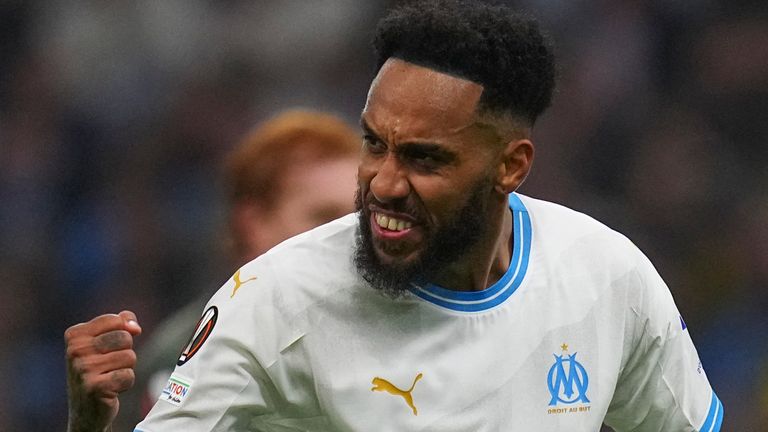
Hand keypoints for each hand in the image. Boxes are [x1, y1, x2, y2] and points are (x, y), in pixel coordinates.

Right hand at [65, 311, 141, 431]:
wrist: (86, 408)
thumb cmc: (98, 369)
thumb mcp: (104, 340)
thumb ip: (121, 323)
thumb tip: (134, 327)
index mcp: (75, 335)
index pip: (116, 320)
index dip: (123, 332)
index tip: (110, 347)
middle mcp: (75, 350)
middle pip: (125, 337)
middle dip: (125, 351)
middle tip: (109, 365)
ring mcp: (83, 369)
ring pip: (129, 356)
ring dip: (126, 368)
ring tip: (109, 376)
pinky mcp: (95, 387)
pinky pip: (128, 376)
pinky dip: (126, 383)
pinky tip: (111, 389)